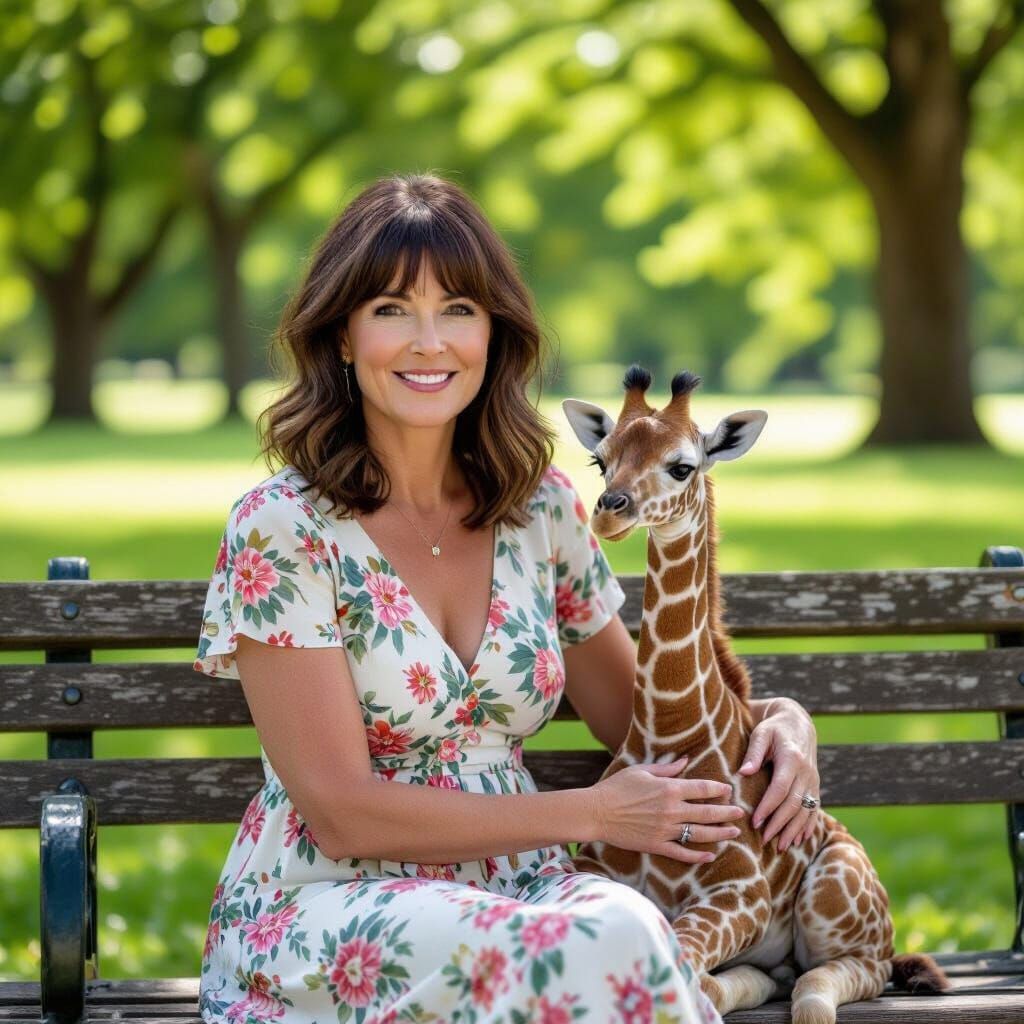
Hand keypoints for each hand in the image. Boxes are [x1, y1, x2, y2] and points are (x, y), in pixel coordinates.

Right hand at [590, 755, 746, 864]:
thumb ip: (667, 768)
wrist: (596, 811)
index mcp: (669, 789)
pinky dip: (698, 856)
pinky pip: (682, 853)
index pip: (702, 789)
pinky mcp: (656, 845)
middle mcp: (671, 810)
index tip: (729, 790)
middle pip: (707, 813)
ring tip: (734, 833)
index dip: (719, 789)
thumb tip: (685, 760)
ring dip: (720, 834)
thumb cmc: (616, 787)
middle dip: (727, 812)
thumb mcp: (641, 770)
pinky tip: (711, 855)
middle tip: (741, 813)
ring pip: (700, 834)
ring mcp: (665, 830)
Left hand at [739, 698, 819, 851]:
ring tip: (781, 846)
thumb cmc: (774, 728)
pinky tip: (801, 840)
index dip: (768, 807)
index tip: (755, 822)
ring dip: (794, 830)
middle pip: (794, 804)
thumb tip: (743, 772)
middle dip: (779, 824)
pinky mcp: (816, 785)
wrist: (798, 723)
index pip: (780, 789)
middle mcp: (806, 772)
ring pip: (806, 810)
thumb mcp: (761, 733)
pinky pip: (815, 808)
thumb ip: (753, 752)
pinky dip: (808, 825)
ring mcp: (813, 780)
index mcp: (792, 759)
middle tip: (765, 840)